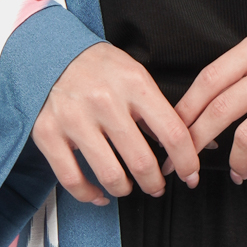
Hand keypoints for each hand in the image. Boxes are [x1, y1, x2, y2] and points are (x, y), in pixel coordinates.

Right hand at [32, 42, 201, 204]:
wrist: (51, 52)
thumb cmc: (99, 67)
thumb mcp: (135, 76)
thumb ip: (160, 110)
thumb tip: (198, 138)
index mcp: (133, 83)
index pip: (171, 132)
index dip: (187, 161)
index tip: (190, 174)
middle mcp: (105, 101)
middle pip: (141, 160)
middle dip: (155, 183)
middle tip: (157, 186)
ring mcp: (74, 118)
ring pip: (110, 175)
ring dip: (125, 190)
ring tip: (129, 187)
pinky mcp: (48, 133)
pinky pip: (72, 179)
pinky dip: (89, 194)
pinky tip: (99, 193)